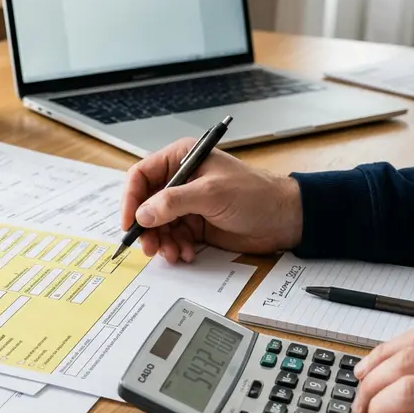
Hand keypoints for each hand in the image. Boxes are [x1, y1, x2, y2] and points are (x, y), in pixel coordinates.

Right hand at [120, 138, 301, 261]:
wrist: (284, 218)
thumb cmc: (254, 195)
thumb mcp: (211, 194)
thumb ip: (174, 202)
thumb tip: (143, 214)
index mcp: (181, 159)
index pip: (142, 175)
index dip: (131, 199)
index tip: (129, 222)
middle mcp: (180, 179)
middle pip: (146, 204)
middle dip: (146, 227)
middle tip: (149, 246)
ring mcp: (187, 203)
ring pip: (158, 225)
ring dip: (161, 241)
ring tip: (172, 253)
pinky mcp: (195, 223)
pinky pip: (173, 237)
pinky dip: (175, 247)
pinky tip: (186, 253)